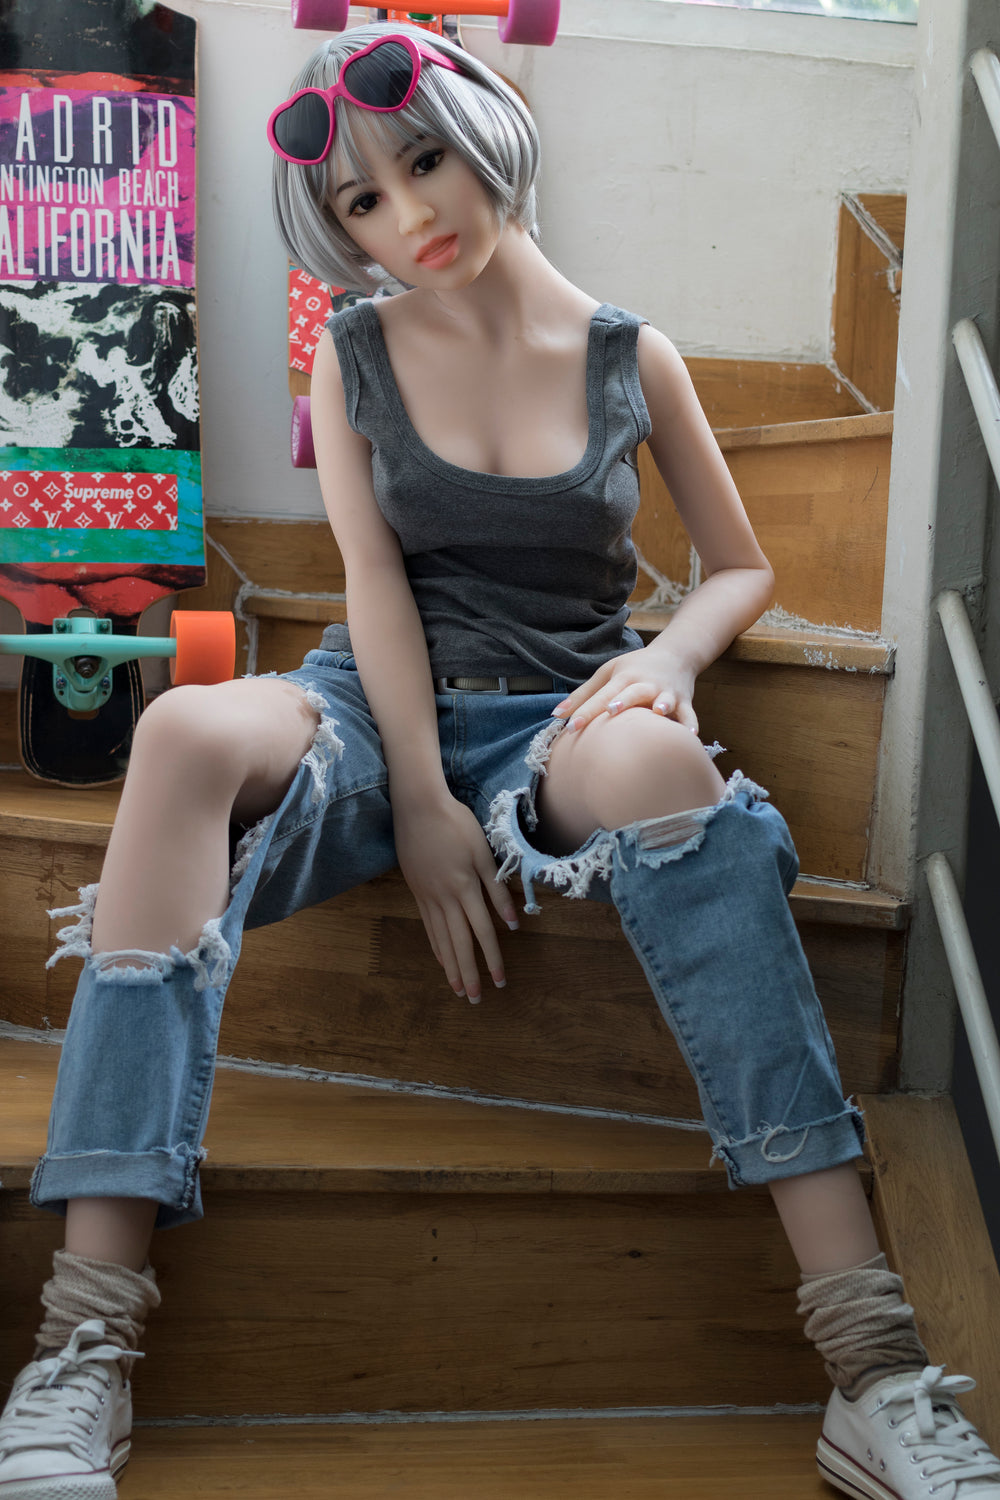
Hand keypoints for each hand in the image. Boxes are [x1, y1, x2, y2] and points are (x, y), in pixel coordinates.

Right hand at [393, 793, 518, 1002]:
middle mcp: (445, 898)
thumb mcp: (482, 852)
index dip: (492, 957)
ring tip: (457, 989)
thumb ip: (496, 888)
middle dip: (469, 972)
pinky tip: (442, 960)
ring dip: (451, 967)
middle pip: (459, 943)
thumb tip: (512, 922)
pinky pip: (428, 927)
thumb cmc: (456, 824)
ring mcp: (428, 897)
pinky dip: (436, 946)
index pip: (482, 931)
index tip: (499, 981)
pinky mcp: (417, 892)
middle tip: (475, 999)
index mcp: (464, 888)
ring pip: (441, 939)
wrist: (418, 807)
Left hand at [551, 644, 699, 735]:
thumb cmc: (635, 668)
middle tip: (611, 711)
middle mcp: (645, 683)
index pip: (602, 694)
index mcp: (624, 677)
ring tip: (659, 712)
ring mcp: (667, 692)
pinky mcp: (685, 702)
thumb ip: (583, 695)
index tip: (571, 726)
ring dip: (662, 705)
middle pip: (633, 692)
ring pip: (665, 699)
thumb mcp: (608, 673)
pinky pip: (689, 714)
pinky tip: (690, 736)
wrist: (676, 655)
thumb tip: (556, 715)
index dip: (587, 709)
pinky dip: (690, 724)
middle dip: (623, 701)